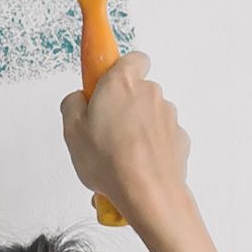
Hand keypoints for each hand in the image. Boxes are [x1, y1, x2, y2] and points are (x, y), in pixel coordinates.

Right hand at [60, 51, 190, 225]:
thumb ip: (72, 104)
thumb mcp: (71, 131)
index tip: (106, 86)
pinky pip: (161, 138)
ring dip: (137, 129)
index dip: (120, 71)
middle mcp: (150, 93)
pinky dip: (150, 148)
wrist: (148, 193)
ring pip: (149, 116)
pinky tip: (136, 167)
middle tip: (104, 130)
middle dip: (123, 106)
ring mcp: (168, 116)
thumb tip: (78, 99)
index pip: (132, 58)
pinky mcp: (180, 138)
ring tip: (118, 156)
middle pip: (138, 91)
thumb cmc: (110, 161)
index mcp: (121, 83)